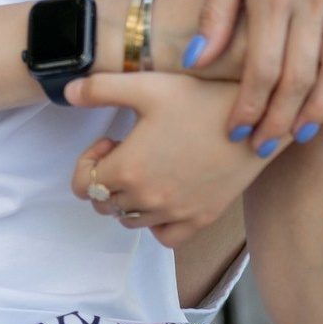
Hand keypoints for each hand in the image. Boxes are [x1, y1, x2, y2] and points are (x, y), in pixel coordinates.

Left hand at [66, 72, 269, 247]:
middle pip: (104, 203)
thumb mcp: (145, 86)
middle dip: (106, 177)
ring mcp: (176, 213)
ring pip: (131, 221)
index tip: (110, 141)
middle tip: (127, 150)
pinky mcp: (202, 219)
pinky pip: (165, 237)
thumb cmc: (199, 98)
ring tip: (147, 166)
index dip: (88, 162)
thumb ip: (99, 88)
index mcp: (128, 169)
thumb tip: (67, 92)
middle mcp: (149, 199)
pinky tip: (165, 192)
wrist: (255, 116)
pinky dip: (156, 222)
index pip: (82, 185)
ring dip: (128, 198)